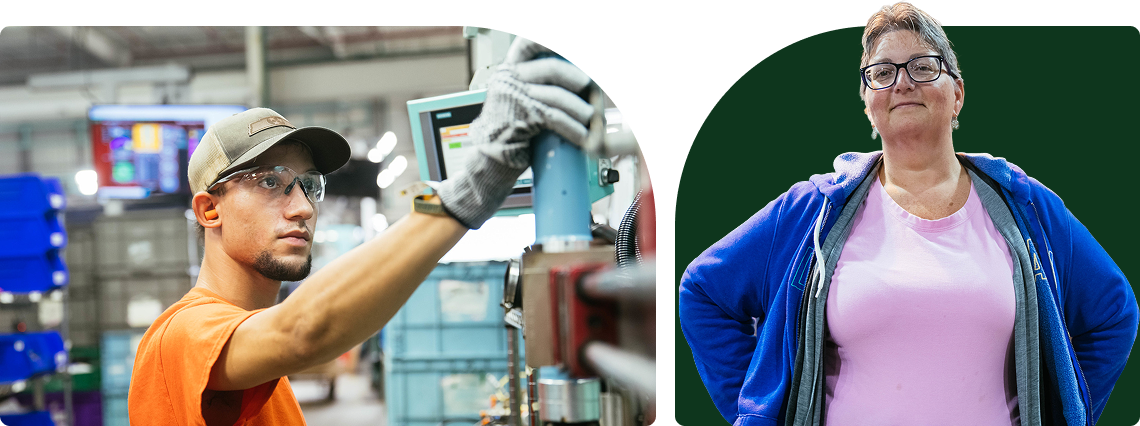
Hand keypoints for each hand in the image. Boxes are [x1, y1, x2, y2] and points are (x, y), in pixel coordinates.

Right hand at [437, 36, 595, 228]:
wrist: (490, 159)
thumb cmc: (512, 131)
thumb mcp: (521, 99)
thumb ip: (540, 84)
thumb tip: (580, 77)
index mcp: (510, 69)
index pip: (528, 43)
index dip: (546, 43)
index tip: (569, 55)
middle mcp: (508, 79)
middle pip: (551, 68)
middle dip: (577, 79)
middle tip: (591, 87)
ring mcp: (512, 97)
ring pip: (556, 96)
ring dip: (579, 109)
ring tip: (591, 118)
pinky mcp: (519, 118)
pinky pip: (554, 118)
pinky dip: (573, 128)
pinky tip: (583, 136)